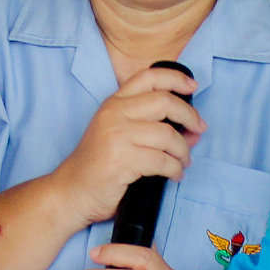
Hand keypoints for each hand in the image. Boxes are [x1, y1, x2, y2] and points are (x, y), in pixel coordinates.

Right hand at [51, 63, 199, 226]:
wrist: (71, 191)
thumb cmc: (98, 165)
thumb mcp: (118, 134)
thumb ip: (150, 126)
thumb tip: (192, 129)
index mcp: (113, 103)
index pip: (148, 77)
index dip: (176, 78)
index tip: (193, 87)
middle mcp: (114, 114)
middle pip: (165, 102)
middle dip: (189, 116)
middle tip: (199, 129)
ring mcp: (116, 136)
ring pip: (167, 135)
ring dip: (183, 150)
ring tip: (183, 161)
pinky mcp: (121, 161)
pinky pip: (162, 161)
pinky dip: (175, 169)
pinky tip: (174, 175)